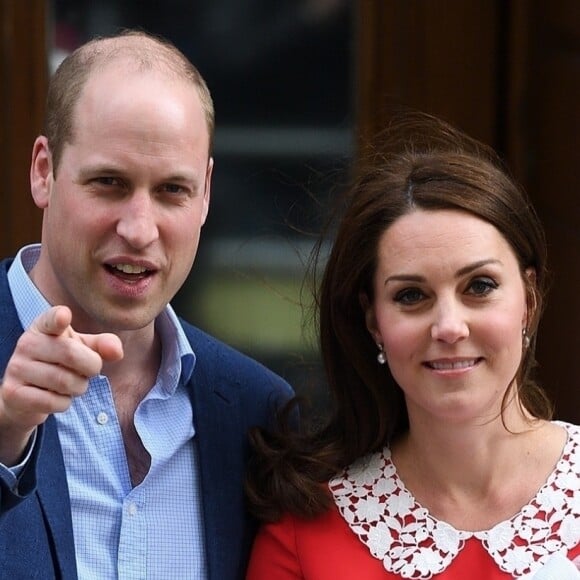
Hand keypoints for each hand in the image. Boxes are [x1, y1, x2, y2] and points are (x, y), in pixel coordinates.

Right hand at [0, 306, 122, 465]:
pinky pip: (54, 401)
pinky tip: (56, 397)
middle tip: (89, 371)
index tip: (64, 316)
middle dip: (91, 367)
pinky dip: (64, 403)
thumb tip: (117, 352)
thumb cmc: (60, 364)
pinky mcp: (13, 392)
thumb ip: (102, 346)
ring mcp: (16, 368)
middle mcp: (27, 343)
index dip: (58, 318)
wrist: (26, 396)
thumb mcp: (83, 350)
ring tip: (72, 385)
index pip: (51, 319)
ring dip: (79, 387)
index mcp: (44, 328)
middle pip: (72, 354)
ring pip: (65, 381)